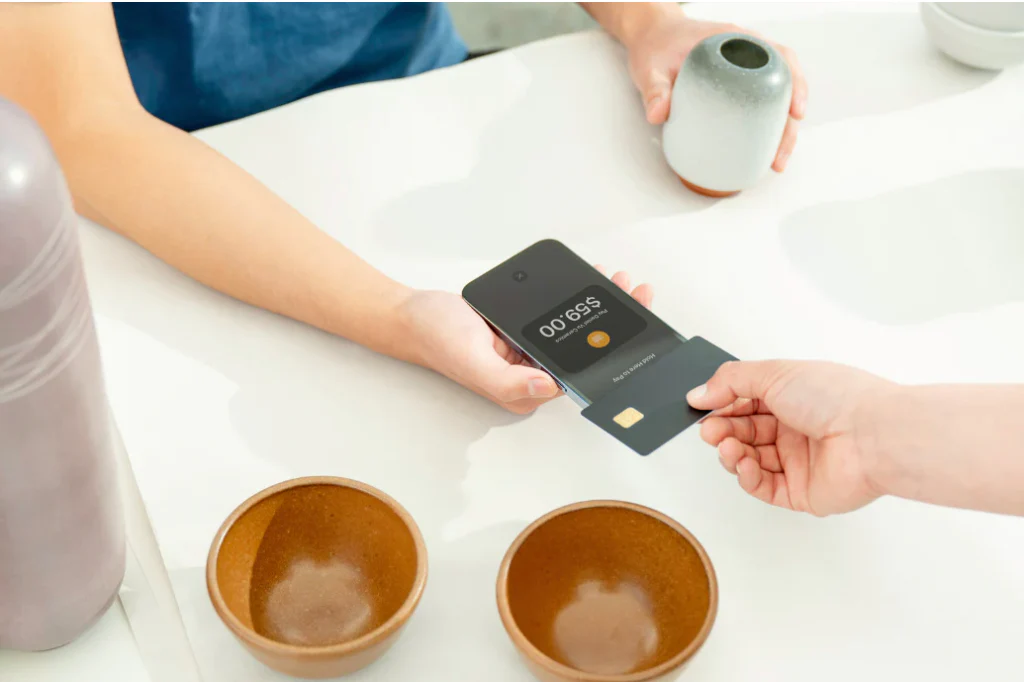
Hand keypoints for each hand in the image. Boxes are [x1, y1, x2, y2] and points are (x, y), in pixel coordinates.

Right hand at [399, 268, 652, 414]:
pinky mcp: (521, 332)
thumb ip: (511, 382)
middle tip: (634, 291)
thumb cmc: (438, 339)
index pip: (581, 373)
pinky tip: (588, 279)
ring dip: (599, 306)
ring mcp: (527, 352)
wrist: (412, 314)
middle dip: (614, 321)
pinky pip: (557, 316)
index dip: (612, 349)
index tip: (632, 317)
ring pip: (575, 331)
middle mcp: (531, 374)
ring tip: (617, 281)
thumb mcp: (474, 361)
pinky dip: (576, 299)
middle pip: (584, 351)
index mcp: (527, 390)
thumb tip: (551, 388)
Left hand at [625, 6, 806, 170]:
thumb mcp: (651, 68)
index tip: (796, 112)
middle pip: (784, 87)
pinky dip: (763, 129)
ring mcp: (743, 73)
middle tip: (779, 157)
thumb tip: (658, 114)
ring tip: (775, 162)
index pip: (781, 57)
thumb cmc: (656, 47)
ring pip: (774, 101)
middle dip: (789, 124)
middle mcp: (747, 55)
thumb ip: (655, 89)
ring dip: (780, 131)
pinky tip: (759, 152)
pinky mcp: (735, 89)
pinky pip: (758, 107)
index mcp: (737, 41)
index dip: (795, 84)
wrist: (651, 39)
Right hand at [686, 360, 891, 515]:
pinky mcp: (802, 492)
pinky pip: (764, 487)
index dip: (722, 406)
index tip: (702, 407)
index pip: (745, 402)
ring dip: (732, 454)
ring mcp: (799, 461)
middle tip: (709, 431)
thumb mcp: (774, 373)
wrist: (874, 436)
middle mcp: (796, 428)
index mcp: (793, 396)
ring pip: (750, 460)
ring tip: (728, 447)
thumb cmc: (838, 399)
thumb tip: (700, 393)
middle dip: (722, 431)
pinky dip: (747, 477)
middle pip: (745, 432)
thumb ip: (731, 381)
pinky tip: (743, 465)